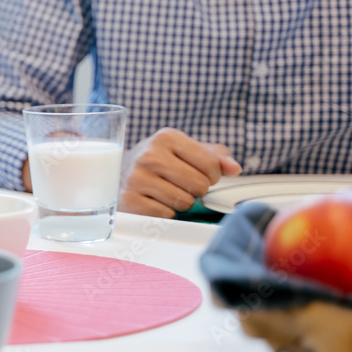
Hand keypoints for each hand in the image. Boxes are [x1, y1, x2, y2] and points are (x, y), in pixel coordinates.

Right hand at [119, 128, 241, 217]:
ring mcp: (136, 178)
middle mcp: (149, 155)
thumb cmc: (157, 161)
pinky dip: (164, 211)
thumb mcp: (184, 150)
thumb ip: (215, 156)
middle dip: (196, 190)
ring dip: (180, 202)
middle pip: (199, 185)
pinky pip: (166, 214)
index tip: (199, 173)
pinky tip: (153, 200)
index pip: (211, 165)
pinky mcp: (129, 199)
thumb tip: (235, 168)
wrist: (116, 171)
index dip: (212, 175)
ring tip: (165, 191)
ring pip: (184, 202)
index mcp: (166, 137)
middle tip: (181, 184)